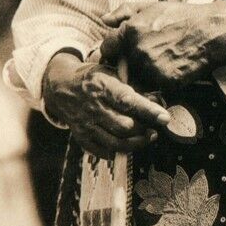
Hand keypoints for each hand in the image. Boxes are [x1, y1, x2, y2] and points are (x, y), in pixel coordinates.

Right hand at [42, 52, 169, 157]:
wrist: (60, 87)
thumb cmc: (93, 79)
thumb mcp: (110, 73)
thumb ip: (132, 87)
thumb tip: (157, 100)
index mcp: (102, 86)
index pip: (128, 101)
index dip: (148, 111)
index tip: (165, 118)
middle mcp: (93, 107)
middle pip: (124, 126)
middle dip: (143, 130)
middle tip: (154, 129)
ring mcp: (86, 124)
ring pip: (116, 142)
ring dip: (136, 143)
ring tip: (146, 137)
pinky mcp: (81, 136)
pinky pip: (102, 151)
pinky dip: (117, 152)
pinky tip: (127, 145)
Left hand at [99, 1, 225, 90]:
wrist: (210, 32)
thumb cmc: (180, 17)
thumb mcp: (151, 6)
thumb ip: (123, 11)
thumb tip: (104, 19)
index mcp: (130, 31)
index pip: (106, 49)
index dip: (112, 51)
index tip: (120, 52)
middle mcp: (137, 51)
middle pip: (119, 67)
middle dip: (126, 66)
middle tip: (141, 60)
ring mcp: (151, 68)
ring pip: (134, 79)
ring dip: (140, 76)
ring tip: (156, 64)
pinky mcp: (164, 82)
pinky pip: (152, 87)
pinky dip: (156, 83)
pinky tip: (167, 70)